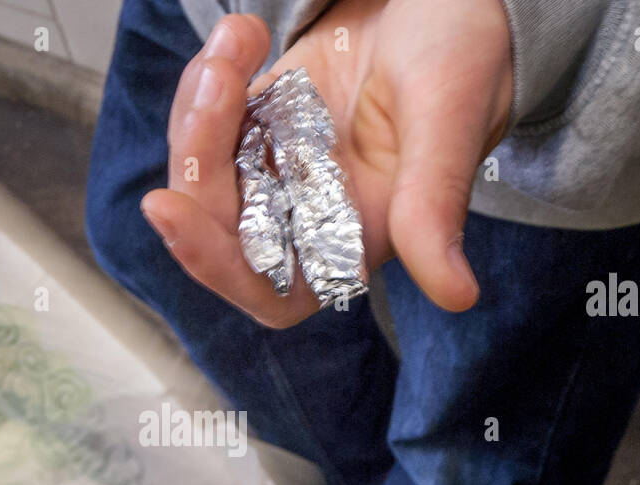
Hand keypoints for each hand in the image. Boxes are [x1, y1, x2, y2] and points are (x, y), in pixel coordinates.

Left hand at [141, 0, 512, 326]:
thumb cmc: (471, 55)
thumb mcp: (450, 120)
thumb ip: (434, 204)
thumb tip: (456, 295)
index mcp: (357, 238)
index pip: (273, 289)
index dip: (218, 267)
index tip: (169, 207)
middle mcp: (311, 214)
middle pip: (218, 229)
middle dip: (196, 165)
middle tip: (216, 87)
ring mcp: (281, 166)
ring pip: (202, 172)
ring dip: (199, 112)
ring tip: (238, 44)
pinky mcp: (262, 120)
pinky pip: (206, 120)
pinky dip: (208, 79)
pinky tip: (244, 35)